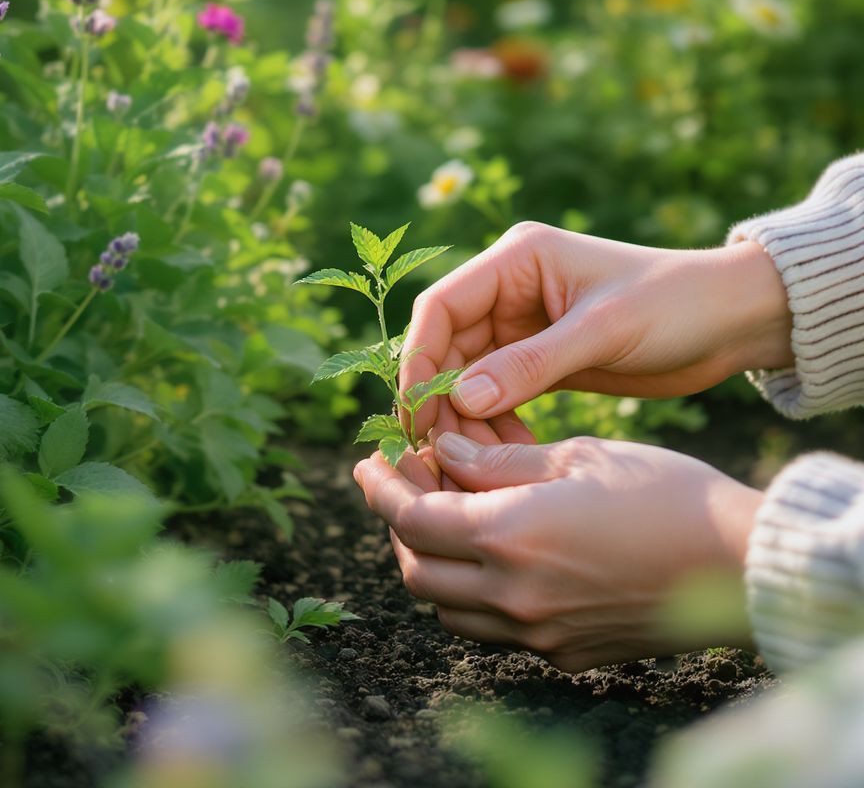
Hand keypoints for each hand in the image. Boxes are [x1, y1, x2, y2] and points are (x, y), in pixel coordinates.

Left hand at [353, 433, 762, 671]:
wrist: (740, 562)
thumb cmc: (662, 493)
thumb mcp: (576, 456)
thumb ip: (498, 461)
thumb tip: (444, 454)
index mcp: (511, 538)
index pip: (412, 520)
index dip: (381, 490)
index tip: (368, 464)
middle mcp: (515, 595)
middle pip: (418, 571)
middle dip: (398, 526)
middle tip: (405, 486)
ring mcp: (539, 633)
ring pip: (448, 609)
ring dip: (430, 563)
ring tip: (443, 519)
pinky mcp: (566, 654)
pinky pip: (492, 631)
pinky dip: (472, 595)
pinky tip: (491, 558)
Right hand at [401, 223, 793, 441]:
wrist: (734, 320)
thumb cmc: (676, 304)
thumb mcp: (604, 330)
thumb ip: (530, 363)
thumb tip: (459, 400)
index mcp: (516, 260)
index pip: (441, 306)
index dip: (420, 358)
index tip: (417, 412)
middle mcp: (510, 288)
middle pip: (447, 346)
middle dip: (441, 399)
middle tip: (441, 452)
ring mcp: (523, 326)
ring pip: (468, 376)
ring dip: (466, 418)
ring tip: (477, 463)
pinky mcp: (541, 359)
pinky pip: (498, 394)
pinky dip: (494, 423)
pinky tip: (507, 452)